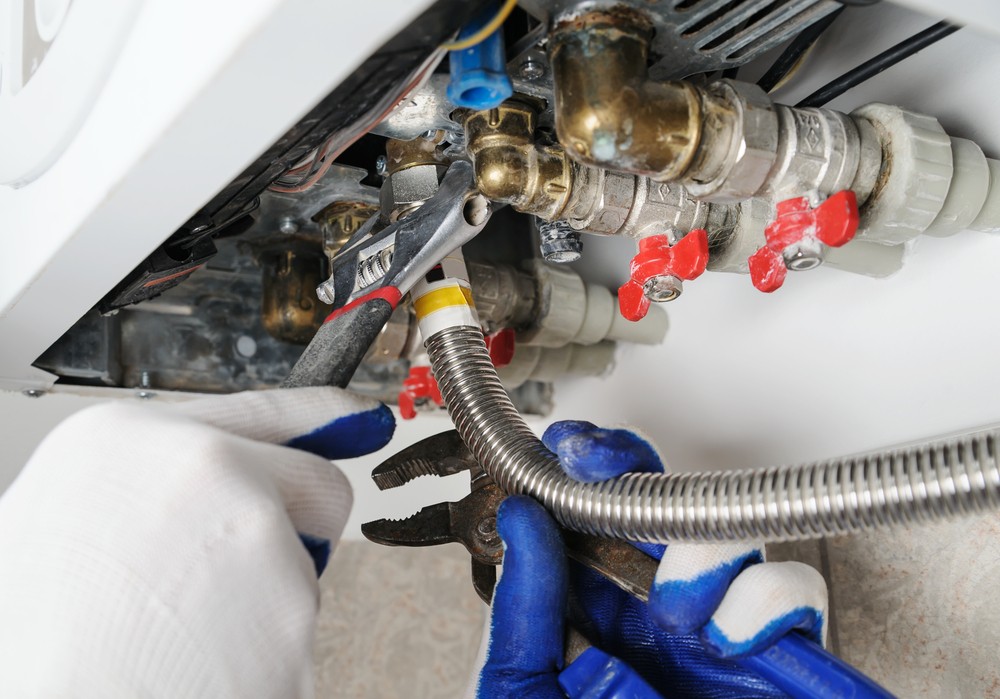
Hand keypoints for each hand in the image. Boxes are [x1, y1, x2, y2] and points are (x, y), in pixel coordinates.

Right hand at [0, 388, 393, 698]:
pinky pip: (298, 625)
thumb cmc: (39, 637)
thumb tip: (199, 480)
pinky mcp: (290, 606)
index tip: (363, 420)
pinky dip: (268, 650)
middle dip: (300, 526)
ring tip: (188, 631)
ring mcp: (254, 532)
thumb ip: (143, 484)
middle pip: (317, 483)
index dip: (322, 417)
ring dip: (269, 597)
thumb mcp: (55, 521)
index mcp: (129, 439)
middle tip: (235, 577)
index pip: (262, 409)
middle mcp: (203, 468)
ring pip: (306, 562)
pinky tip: (207, 663)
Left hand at [475, 421, 826, 698]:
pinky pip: (791, 597)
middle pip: (657, 507)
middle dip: (634, 475)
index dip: (585, 473)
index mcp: (590, 620)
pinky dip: (763, 601)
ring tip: (672, 603)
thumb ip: (522, 616)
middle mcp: (654, 616)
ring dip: (697, 549)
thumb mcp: (523, 696)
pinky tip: (725, 639)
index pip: (591, 522)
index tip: (567, 447)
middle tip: (602, 468)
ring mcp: (718, 634)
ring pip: (724, 535)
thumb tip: (520, 525)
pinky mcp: (778, 662)